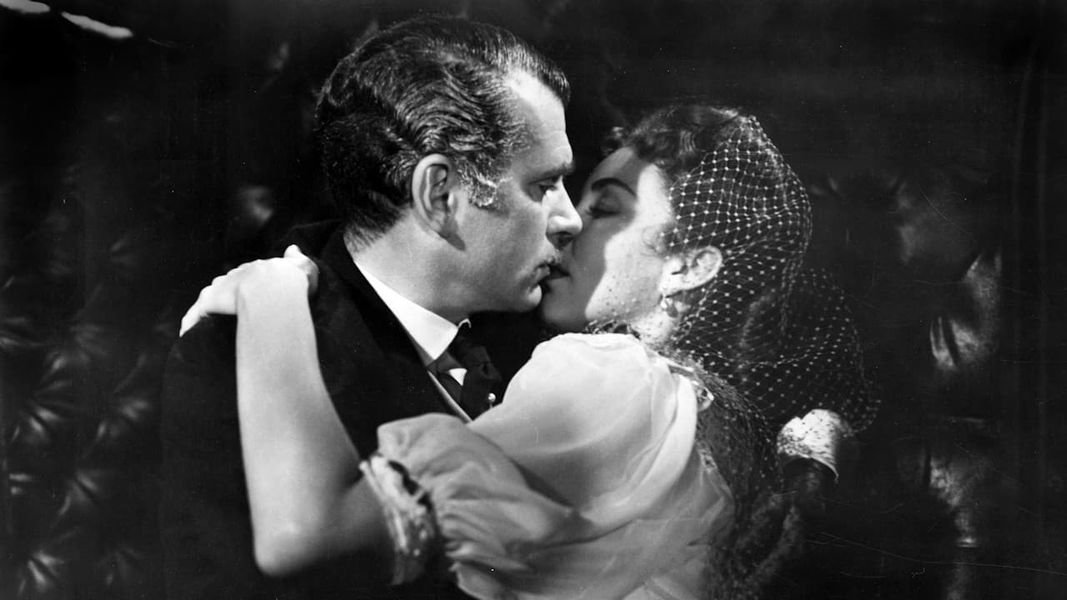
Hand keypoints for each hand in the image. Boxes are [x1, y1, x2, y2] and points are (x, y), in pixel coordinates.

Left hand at [179, 245, 318, 335]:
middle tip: (229, 309)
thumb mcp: (304, 267)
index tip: (249, 295)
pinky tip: (186, 331)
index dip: (248, 285)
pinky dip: (191, 321)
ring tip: (205, 321)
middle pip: (227, 283)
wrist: (276, 289)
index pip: (248, 275)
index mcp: (258, 269)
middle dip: (227, 293)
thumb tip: (293, 249)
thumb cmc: (293, 282)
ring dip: (207, 306)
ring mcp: (223, 287)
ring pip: (211, 295)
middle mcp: (238, 275)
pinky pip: (196, 313)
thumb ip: (297, 259)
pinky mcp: (211, 302)